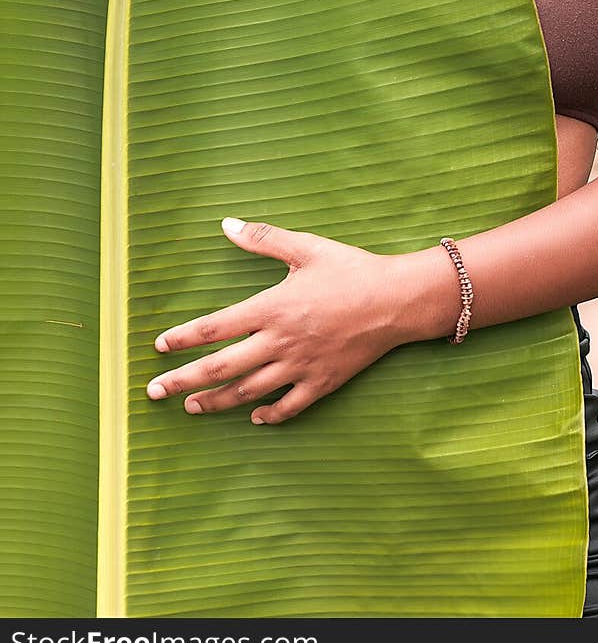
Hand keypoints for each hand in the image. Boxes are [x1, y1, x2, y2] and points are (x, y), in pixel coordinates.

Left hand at [145, 218, 411, 424]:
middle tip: (154, 392)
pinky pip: (289, 406)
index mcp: (272, 307)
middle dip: (184, 381)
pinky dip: (269, 415)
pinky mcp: (323, 382)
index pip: (214, 327)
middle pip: (221, 367)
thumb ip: (264, 239)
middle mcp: (280, 342)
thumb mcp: (307, 248)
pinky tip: (255, 418)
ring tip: (193, 407)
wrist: (398, 300)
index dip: (182, 339)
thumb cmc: (351, 270)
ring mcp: (301, 366)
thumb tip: (226, 224)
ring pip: (249, 392)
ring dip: (216, 402)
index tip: (158, 347)